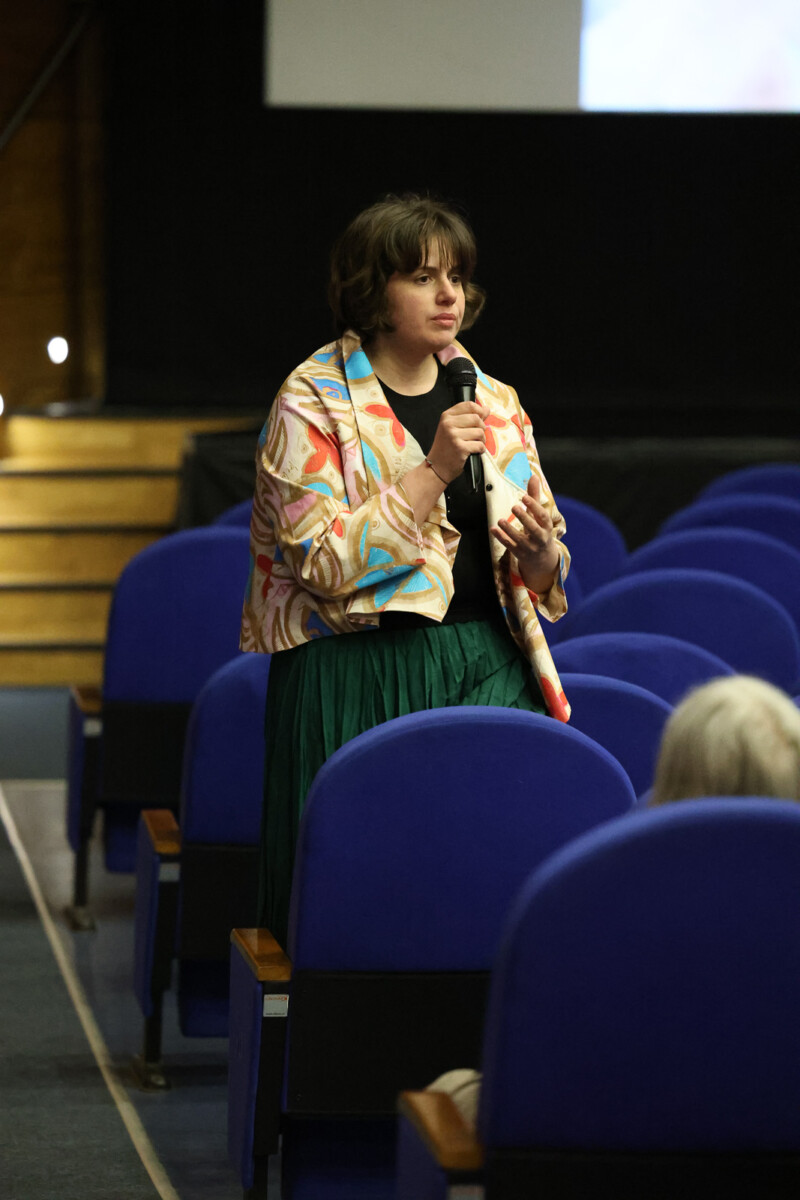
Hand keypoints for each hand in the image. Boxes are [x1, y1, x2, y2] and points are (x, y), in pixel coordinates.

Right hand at [426, 401, 487, 484]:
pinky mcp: (460, 448)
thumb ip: (469, 417)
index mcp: (446, 416)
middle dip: (481, 428)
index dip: (479, 411)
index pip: (469, 405)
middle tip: (477, 436)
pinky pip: (480, 445)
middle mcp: (448, 424)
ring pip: (480, 432)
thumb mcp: (452, 428)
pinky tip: (473, 452)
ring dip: (482, 440)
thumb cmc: (446, 448)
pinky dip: (480, 449)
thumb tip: (486, 409)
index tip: (481, 419)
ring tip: (474, 444)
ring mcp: (453, 436)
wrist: (436, 467)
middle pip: (476, 418)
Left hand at [491, 474, 559, 592]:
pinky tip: (493, 529)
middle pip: (533, 528)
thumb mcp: (539, 515)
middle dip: (524, 518)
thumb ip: (535, 496)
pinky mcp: (519, 553)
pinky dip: (501, 538)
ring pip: (520, 539)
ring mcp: (529, 547)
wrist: (542, 558)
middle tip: (514, 507)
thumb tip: (534, 476)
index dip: (534, 506)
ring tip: (500, 520)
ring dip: (509, 529)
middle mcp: (539, 537)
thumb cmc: (539, 530)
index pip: (542, 516)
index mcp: (546, 526)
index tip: (524, 497)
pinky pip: (510, 545)